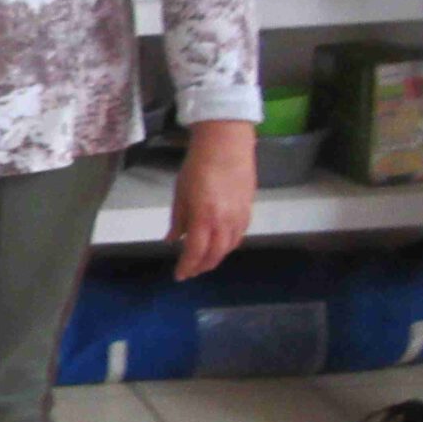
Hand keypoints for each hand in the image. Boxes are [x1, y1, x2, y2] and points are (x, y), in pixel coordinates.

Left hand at [170, 120, 255, 280]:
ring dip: (215, 258)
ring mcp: (239, 217)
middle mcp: (225, 222)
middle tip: (190, 271)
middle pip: (215, 255)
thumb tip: (173, 240)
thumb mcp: (181, 193)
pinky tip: (219, 244)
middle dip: (201, 266)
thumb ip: (179, 220)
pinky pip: (238, 236)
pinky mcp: (249, 211)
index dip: (187, 267)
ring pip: (229, 248)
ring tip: (203, 260)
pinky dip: (227, 245)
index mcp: (204, 218)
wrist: (226, 145)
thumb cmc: (197, 166)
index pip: (195, 252)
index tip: (179, 275)